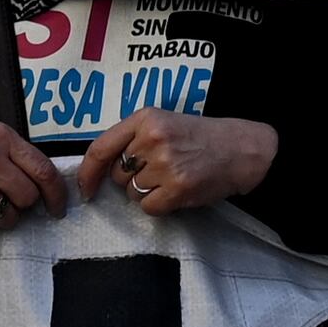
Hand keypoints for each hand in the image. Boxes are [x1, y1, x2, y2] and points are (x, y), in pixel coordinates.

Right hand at [0, 119, 68, 231]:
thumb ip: (14, 154)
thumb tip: (45, 184)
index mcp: (1, 137)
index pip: (43, 170)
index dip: (57, 194)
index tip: (58, 206)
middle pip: (28, 196)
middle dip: (25, 204)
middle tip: (13, 201)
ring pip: (8, 216)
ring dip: (5, 217)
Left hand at [77, 110, 276, 218]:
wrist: (243, 149)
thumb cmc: (201, 137)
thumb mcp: (166, 123)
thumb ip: (134, 138)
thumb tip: (100, 170)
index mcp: (146, 118)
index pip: (101, 148)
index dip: (87, 172)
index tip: (85, 188)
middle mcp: (152, 139)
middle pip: (117, 175)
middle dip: (131, 179)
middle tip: (160, 170)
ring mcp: (165, 164)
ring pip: (132, 193)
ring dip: (148, 192)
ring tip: (173, 178)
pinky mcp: (177, 188)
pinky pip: (149, 208)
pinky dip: (160, 206)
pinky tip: (178, 191)